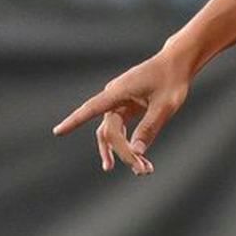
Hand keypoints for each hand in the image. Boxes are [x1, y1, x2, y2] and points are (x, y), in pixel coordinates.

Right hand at [52, 46, 192, 175]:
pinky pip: (121, 130)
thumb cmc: (172, 81)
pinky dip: (129, 144)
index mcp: (119, 91)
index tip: (57, 131)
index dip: (74, 121)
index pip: (91, 108)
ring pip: (113, 133)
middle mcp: (114, 97)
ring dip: (123, 152)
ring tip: (142, 170)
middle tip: (141, 170)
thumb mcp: (164, 106)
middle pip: (109, 130)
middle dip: (122, 152)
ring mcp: (119, 102)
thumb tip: (136, 153)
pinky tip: (139, 159)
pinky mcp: (126, 108)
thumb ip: (149, 128)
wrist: (177, 64)